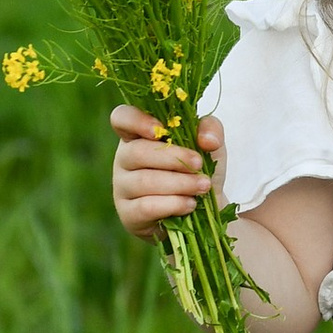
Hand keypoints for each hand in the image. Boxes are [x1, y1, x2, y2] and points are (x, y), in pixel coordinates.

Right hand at [112, 107, 222, 238]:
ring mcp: (122, 188)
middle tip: (199, 164)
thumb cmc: (197, 169)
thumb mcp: (209, 144)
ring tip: (203, 187)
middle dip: (174, 158)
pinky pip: (145, 207)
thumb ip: (210, 129)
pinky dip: (172, 204)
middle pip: (137, 152)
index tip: (160, 130)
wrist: (202, 209)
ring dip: (179, 183)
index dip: (136, 121)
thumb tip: (206, 139)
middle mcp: (124, 159)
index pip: (122, 118)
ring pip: (144, 182)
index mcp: (138, 134)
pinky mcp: (128, 214)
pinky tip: (190, 204)